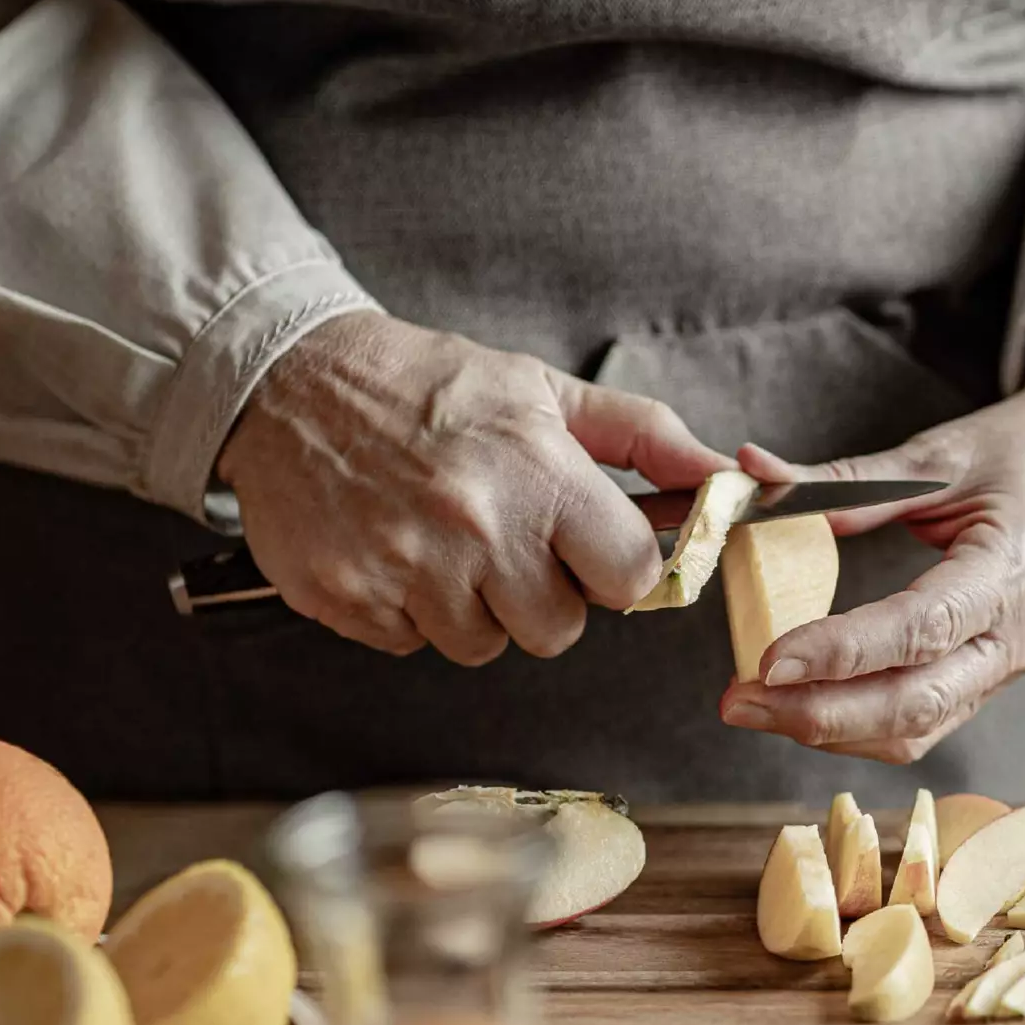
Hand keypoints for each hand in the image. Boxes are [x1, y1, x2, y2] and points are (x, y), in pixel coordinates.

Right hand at [219, 311, 729, 664]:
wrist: (290, 377)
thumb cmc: (431, 385)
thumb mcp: (546, 392)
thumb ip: (647, 440)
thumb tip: (733, 476)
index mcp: (540, 476)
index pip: (630, 579)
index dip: (613, 569)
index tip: (587, 547)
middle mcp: (478, 529)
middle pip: (559, 632)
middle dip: (543, 596)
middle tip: (506, 541)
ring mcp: (407, 570)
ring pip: (484, 647)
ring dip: (474, 608)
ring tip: (446, 540)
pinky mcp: (350, 599)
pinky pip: (412, 644)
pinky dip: (409, 609)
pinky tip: (395, 549)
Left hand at [717, 329, 1024, 761]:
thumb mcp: (941, 455)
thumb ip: (848, 481)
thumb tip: (755, 474)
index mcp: (1011, 571)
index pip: (921, 630)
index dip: (842, 652)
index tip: (768, 660)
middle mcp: (1016, 636)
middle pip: (917, 704)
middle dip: (820, 715)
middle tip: (738, 701)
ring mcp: (1008, 666)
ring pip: (919, 729)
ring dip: (833, 731)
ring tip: (756, 707)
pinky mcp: (992, 678)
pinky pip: (927, 720)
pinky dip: (862, 724)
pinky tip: (805, 706)